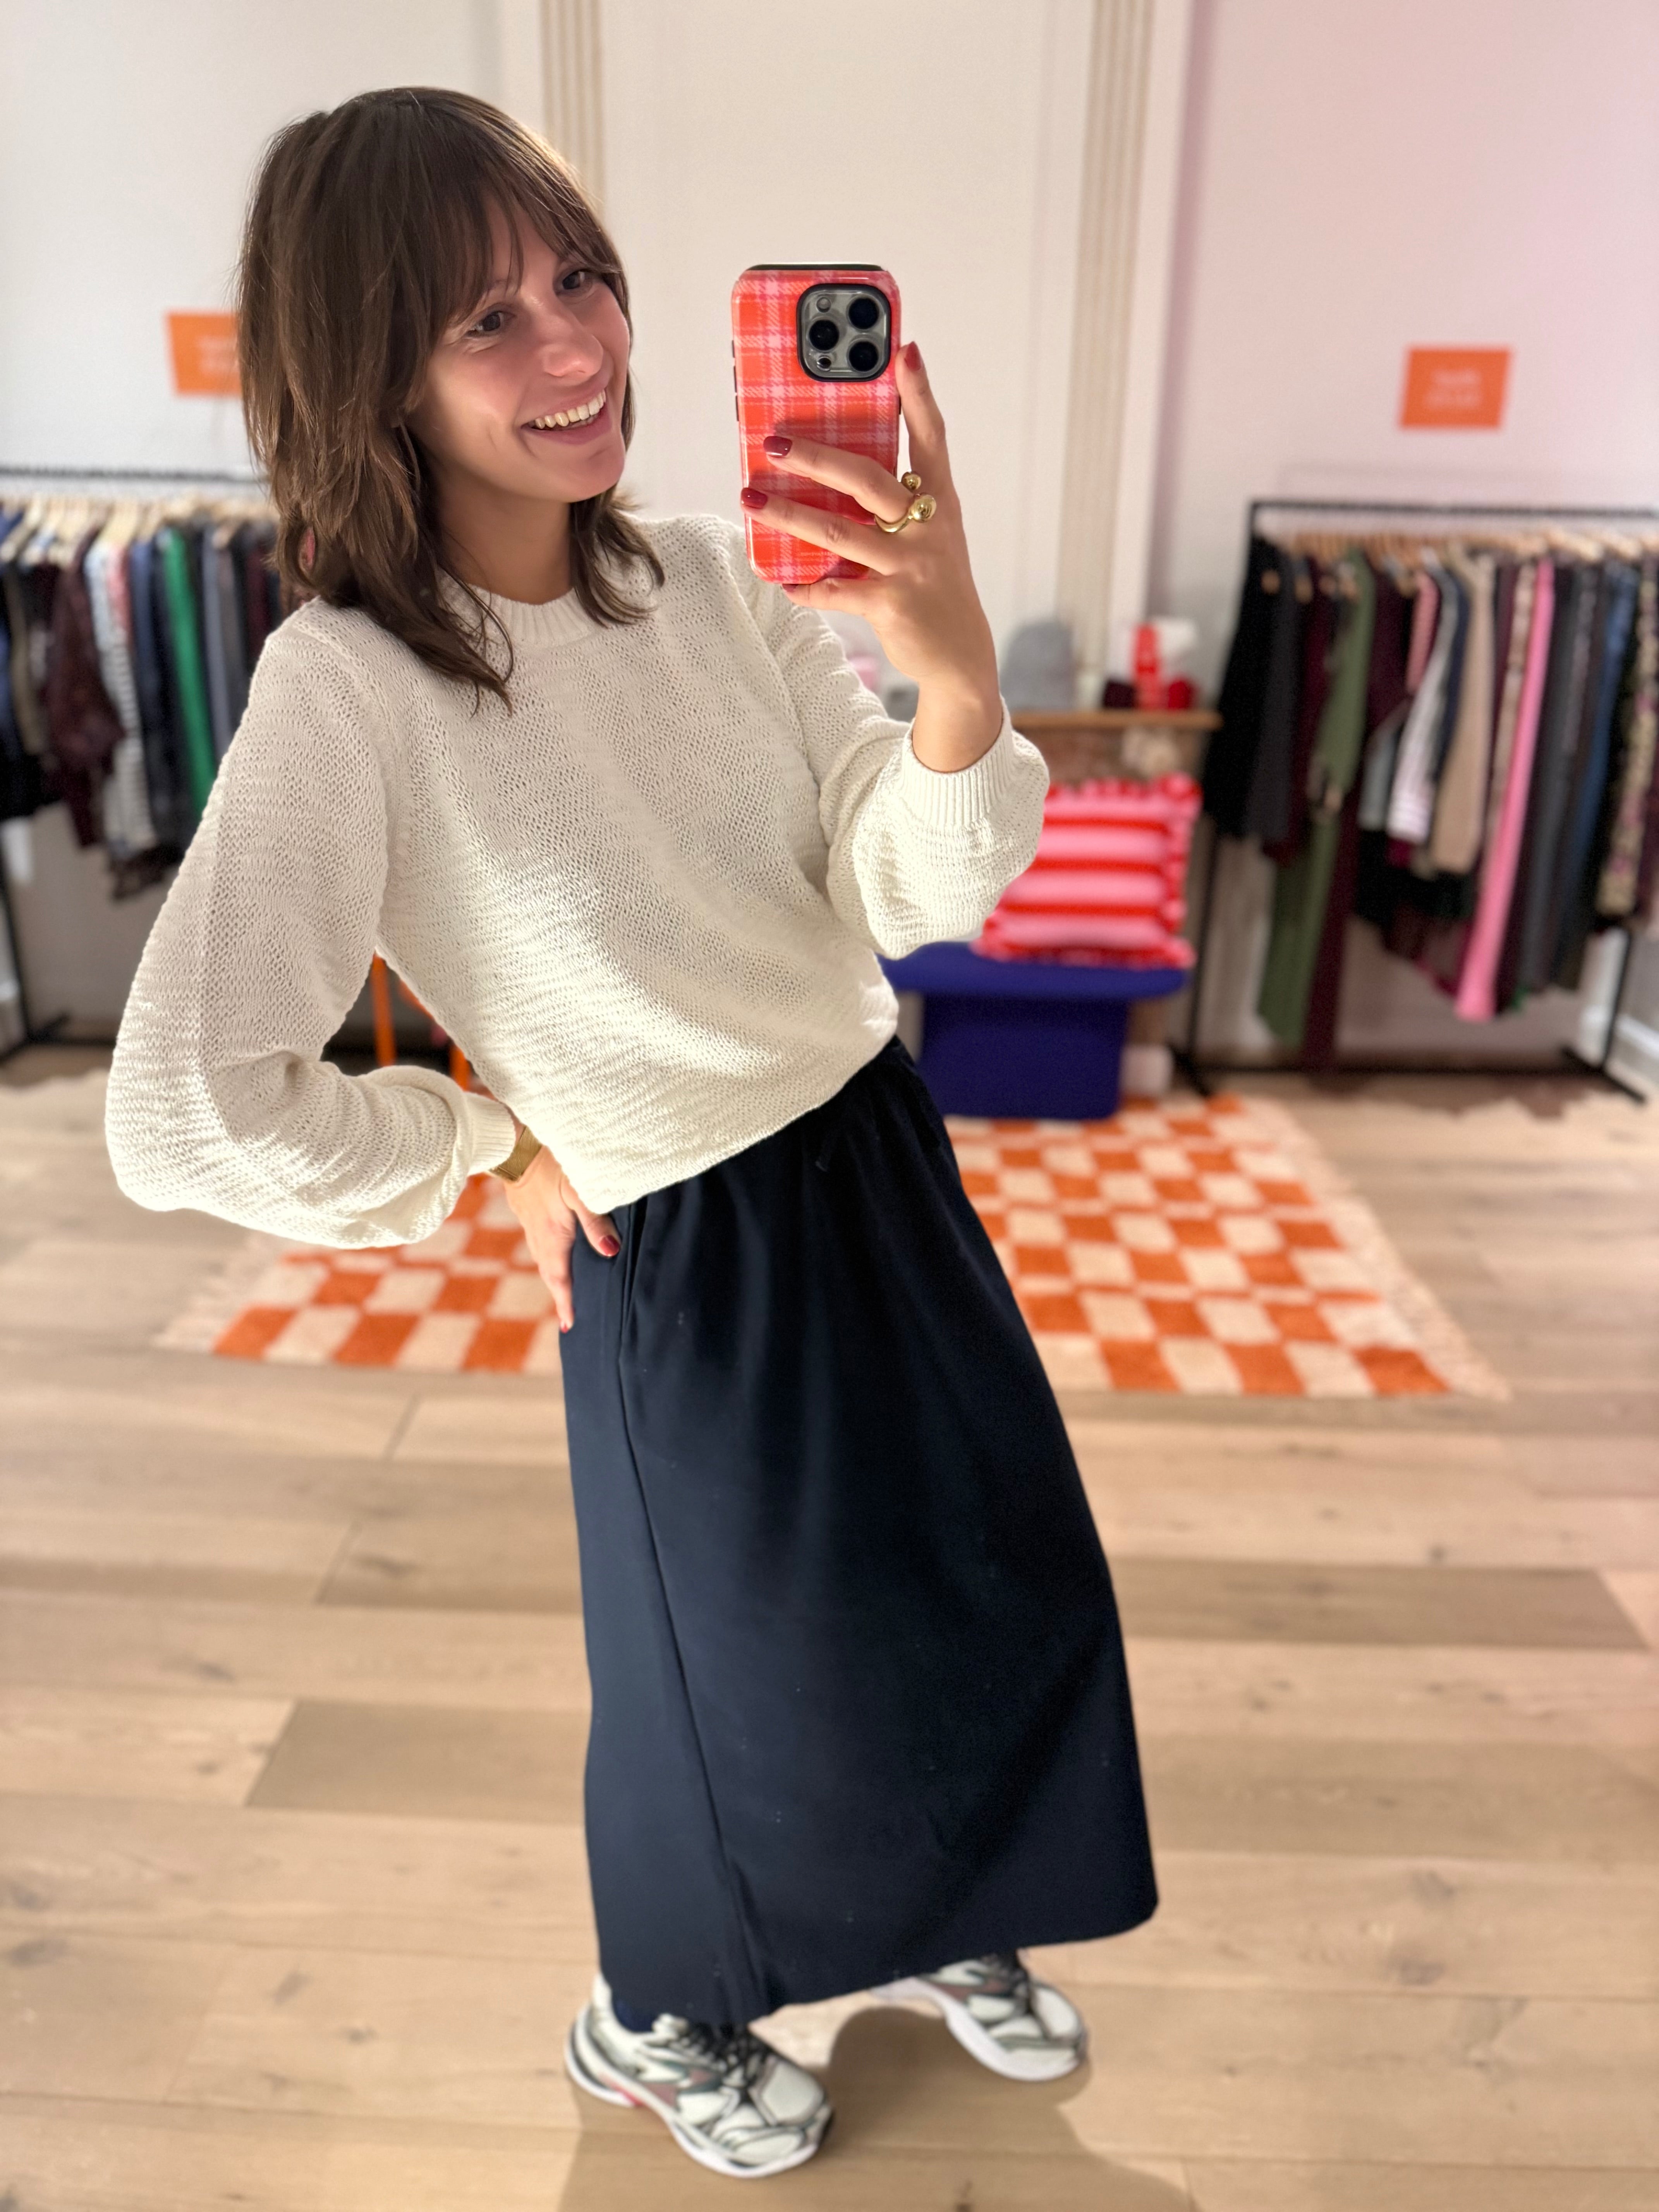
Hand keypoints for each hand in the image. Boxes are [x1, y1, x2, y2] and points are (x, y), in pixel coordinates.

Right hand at [497, 1121, 617, 1331]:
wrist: (514, 1141)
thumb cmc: (551, 1162)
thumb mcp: (579, 1189)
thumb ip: (595, 1220)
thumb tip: (610, 1251)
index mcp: (552, 1236)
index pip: (560, 1278)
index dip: (566, 1302)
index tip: (570, 1326)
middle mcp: (538, 1235)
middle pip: (550, 1273)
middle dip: (560, 1295)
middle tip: (568, 1318)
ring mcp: (530, 1222)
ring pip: (543, 1257)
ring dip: (553, 1276)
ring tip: (563, 1291)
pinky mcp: (526, 1209)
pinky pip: (538, 1241)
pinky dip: (547, 1255)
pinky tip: (554, 1250)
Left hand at [741, 339, 1002, 764]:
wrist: (962, 658)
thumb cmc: (932, 583)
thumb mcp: (925, 535)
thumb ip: (890, 503)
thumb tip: (827, 467)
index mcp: (940, 502)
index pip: (932, 437)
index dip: (918, 394)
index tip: (904, 349)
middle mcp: (929, 529)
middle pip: (868, 480)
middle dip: (817, 457)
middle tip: (772, 440)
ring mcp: (911, 567)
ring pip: (840, 533)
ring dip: (789, 515)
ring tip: (750, 497)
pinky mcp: (891, 605)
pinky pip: (835, 590)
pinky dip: (803, 584)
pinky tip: (777, 576)